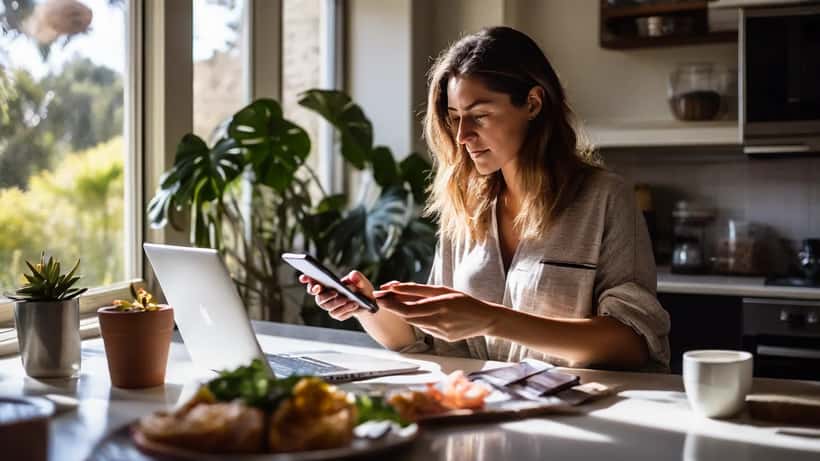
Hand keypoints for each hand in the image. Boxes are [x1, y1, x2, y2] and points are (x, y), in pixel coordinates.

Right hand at [298, 271, 374, 320]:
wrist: (369, 303)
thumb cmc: (362, 289)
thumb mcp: (362, 281)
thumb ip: (358, 277)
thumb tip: (352, 275)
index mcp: (327, 283)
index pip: (313, 282)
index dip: (307, 280)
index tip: (304, 278)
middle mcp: (326, 295)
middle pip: (319, 298)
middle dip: (326, 295)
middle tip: (335, 292)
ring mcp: (330, 306)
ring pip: (327, 307)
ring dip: (338, 303)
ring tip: (350, 300)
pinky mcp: (337, 314)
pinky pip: (337, 314)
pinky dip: (346, 309)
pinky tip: (354, 305)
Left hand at [372, 282, 500, 341]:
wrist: (485, 319)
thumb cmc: (464, 301)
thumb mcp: (443, 290)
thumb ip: (418, 290)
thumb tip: (396, 288)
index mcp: (440, 306)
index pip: (408, 308)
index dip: (391, 303)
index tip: (379, 296)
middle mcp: (439, 321)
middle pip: (407, 316)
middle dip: (392, 306)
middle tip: (381, 297)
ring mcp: (440, 332)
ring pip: (414, 322)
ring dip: (402, 312)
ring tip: (394, 301)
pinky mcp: (442, 338)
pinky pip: (423, 327)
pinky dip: (416, 318)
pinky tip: (416, 312)